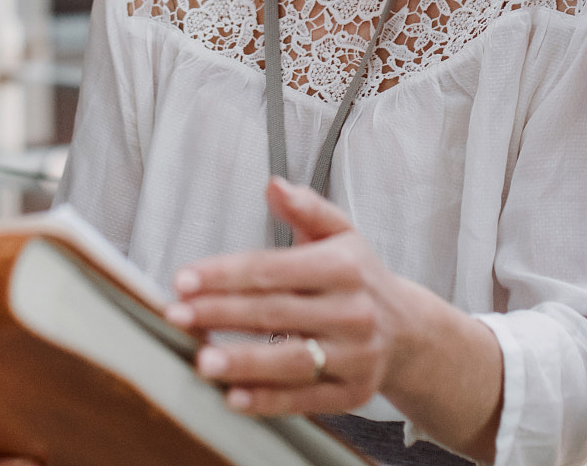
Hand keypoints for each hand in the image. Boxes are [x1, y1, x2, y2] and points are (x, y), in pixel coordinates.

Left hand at [161, 178, 410, 416]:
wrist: (409, 331)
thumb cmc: (358, 277)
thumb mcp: (340, 233)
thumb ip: (305, 208)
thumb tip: (273, 185)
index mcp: (344, 267)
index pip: (274, 269)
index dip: (225, 274)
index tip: (184, 280)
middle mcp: (353, 311)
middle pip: (275, 313)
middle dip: (221, 313)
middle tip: (177, 316)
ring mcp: (355, 355)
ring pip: (293, 360)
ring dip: (244, 362)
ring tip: (202, 361)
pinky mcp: (353, 392)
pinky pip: (306, 399)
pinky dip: (268, 401)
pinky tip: (233, 397)